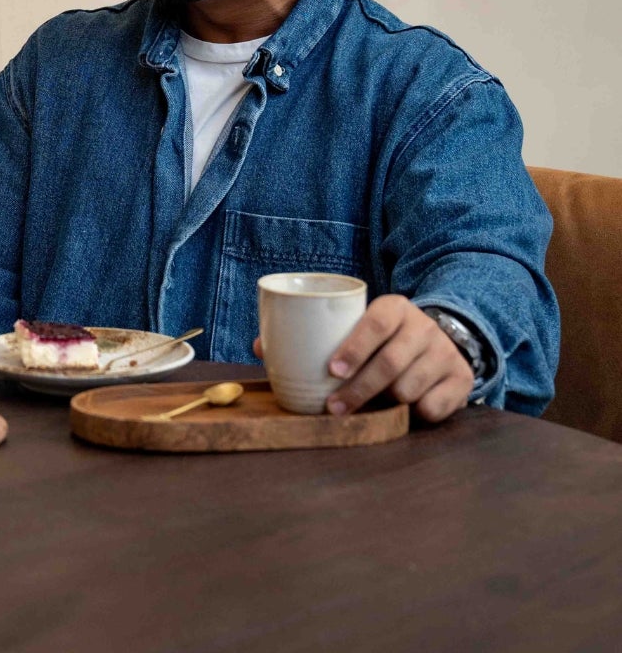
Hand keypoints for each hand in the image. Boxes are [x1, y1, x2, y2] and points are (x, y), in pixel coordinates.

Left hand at [254, 294, 473, 422]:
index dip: (354, 348)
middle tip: (333, 408)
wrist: (442, 338)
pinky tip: (402, 411)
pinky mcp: (461, 381)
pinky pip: (434, 408)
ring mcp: (445, 354)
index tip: (331, 371)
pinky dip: (415, 414)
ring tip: (366, 409)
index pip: (376, 324)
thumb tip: (261, 347)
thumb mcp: (358, 325)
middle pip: (390, 364)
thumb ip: (315, 335)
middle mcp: (424, 328)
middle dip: (359, 390)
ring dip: (384, 403)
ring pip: (409, 388)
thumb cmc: (383, 337)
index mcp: (395, 307)